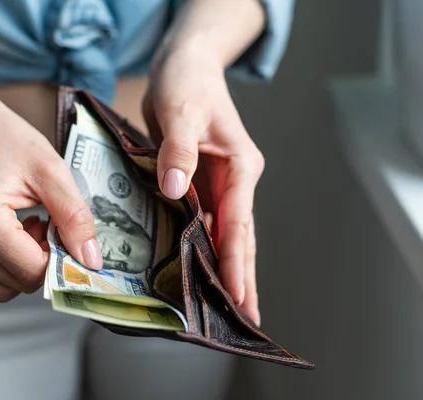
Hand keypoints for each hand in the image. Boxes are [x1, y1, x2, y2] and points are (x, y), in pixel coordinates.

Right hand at [0, 74, 101, 301]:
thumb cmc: (7, 142)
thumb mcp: (52, 171)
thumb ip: (75, 218)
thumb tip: (91, 261)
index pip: (32, 270)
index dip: (61, 260)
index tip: (71, 236)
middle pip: (21, 282)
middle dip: (46, 259)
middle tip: (49, 222)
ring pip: (8, 287)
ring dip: (29, 264)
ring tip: (31, 224)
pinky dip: (13, 265)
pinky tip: (17, 233)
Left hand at [143, 45, 264, 325]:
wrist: (186, 65)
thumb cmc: (187, 82)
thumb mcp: (180, 110)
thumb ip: (177, 151)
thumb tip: (175, 191)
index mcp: (240, 166)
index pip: (238, 224)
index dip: (236, 262)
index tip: (237, 297)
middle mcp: (235, 180)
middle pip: (241, 238)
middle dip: (242, 278)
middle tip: (247, 320)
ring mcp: (221, 184)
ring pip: (226, 235)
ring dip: (227, 269)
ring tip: (229, 307)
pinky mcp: (202, 183)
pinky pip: (205, 223)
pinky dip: (205, 249)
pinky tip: (199, 270)